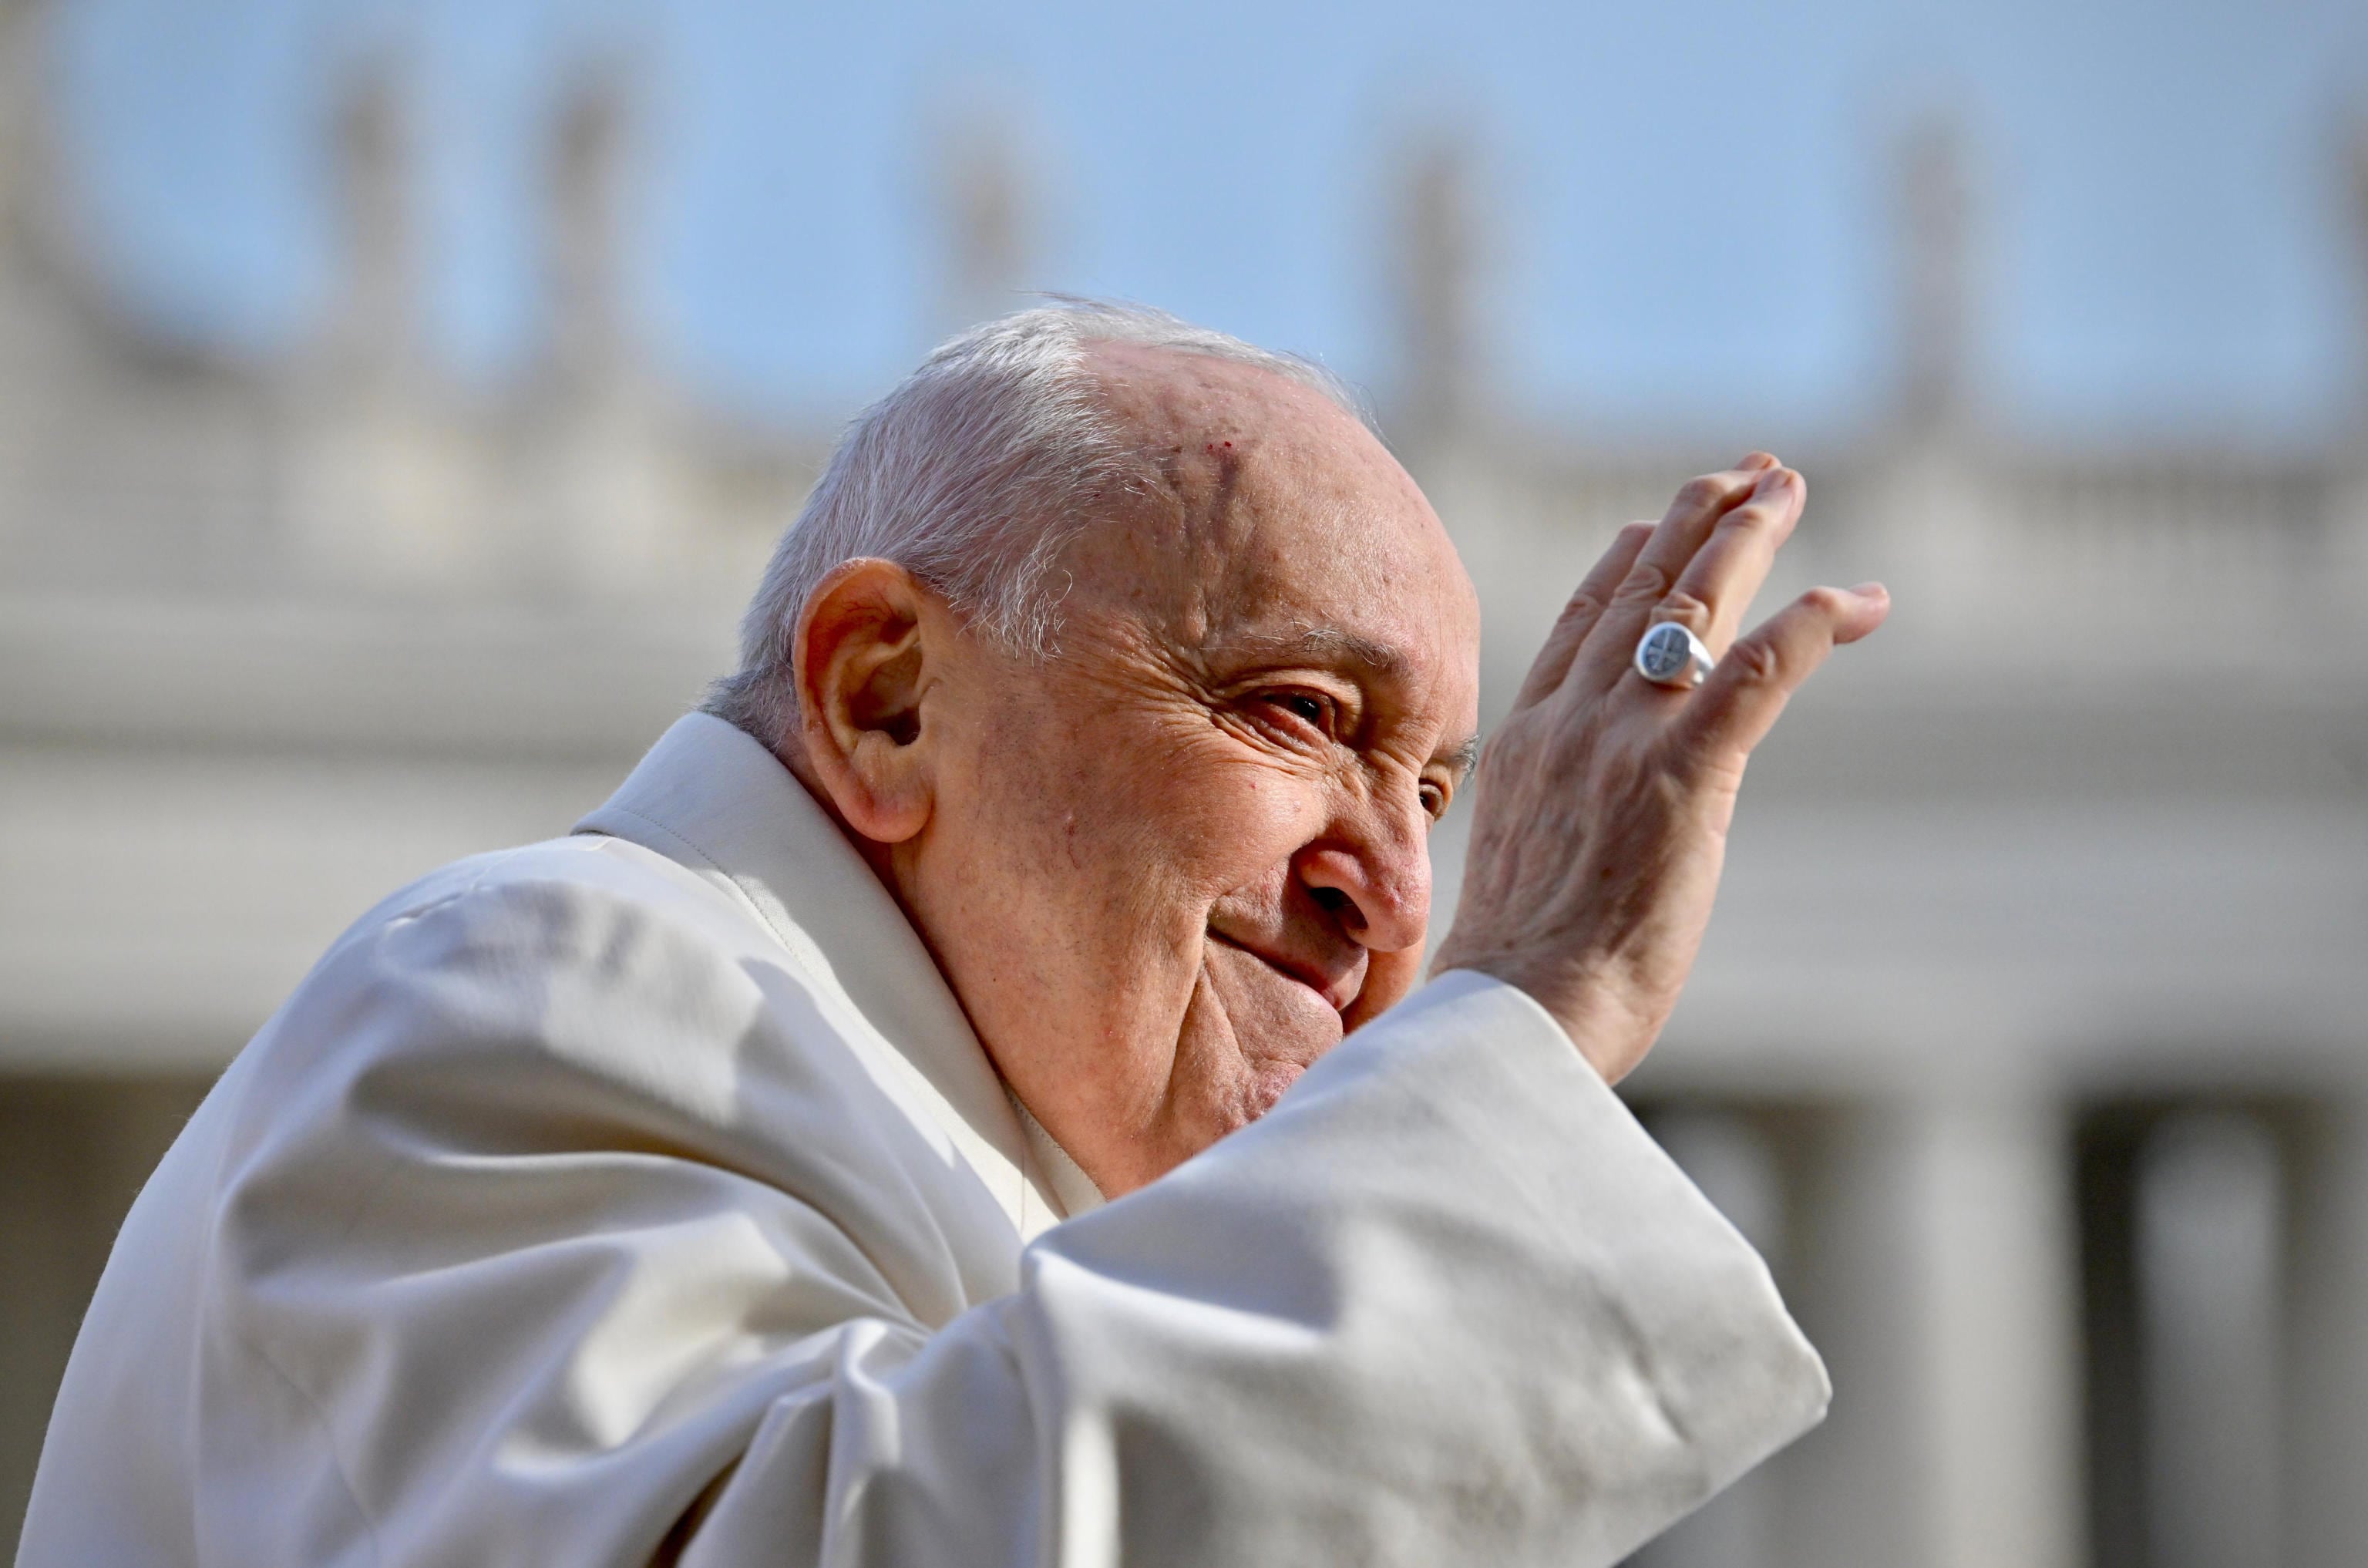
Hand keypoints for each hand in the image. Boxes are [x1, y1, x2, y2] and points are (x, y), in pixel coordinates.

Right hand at [1431, 454, 1887, 1082]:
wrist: (1514, 1020)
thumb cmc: (1517, 981)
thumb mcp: (1520, 870)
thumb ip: (1554, 821)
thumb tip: (1581, 836)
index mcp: (1525, 742)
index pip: (1581, 621)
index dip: (1627, 557)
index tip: (1659, 518)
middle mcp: (1569, 722)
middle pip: (1638, 588)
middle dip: (1698, 518)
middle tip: (1752, 473)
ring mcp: (1622, 743)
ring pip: (1693, 605)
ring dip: (1750, 536)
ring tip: (1789, 487)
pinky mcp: (1683, 778)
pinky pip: (1758, 672)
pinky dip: (1809, 624)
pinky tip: (1855, 599)